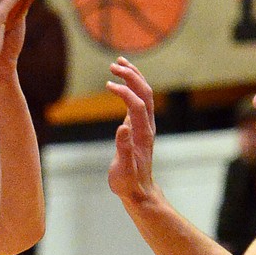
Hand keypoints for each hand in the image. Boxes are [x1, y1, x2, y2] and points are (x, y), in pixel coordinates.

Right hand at [106, 57, 159, 203]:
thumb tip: (122, 127)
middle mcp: (147, 126)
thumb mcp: (123, 169)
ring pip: (144, 94)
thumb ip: (123, 148)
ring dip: (133, 77)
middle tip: (114, 64)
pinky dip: (131, 88)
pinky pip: (138, 101)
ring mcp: (144, 125)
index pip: (136, 105)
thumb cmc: (128, 182)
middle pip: (144, 93)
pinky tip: (122, 82)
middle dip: (131, 76)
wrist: (139, 191)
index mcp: (143, 134)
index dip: (124, 92)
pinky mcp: (139, 127)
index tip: (108, 84)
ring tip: (119, 63)